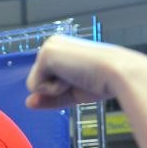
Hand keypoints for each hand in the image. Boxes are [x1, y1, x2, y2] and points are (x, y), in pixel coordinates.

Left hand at [25, 35, 146, 108]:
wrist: (118, 74)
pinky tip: (73, 75)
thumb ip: (50, 97)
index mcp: (61, 50)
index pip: (47, 80)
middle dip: (57, 90)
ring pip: (35, 86)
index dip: (61, 90)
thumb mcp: (72, 92)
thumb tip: (28, 103)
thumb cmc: (102, 82)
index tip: (83, 79)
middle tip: (81, 78)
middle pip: (38, 83)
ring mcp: (47, 48)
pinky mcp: (45, 55)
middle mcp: (52, 44)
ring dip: (56, 89)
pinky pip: (36, 87)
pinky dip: (55, 89)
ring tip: (77, 76)